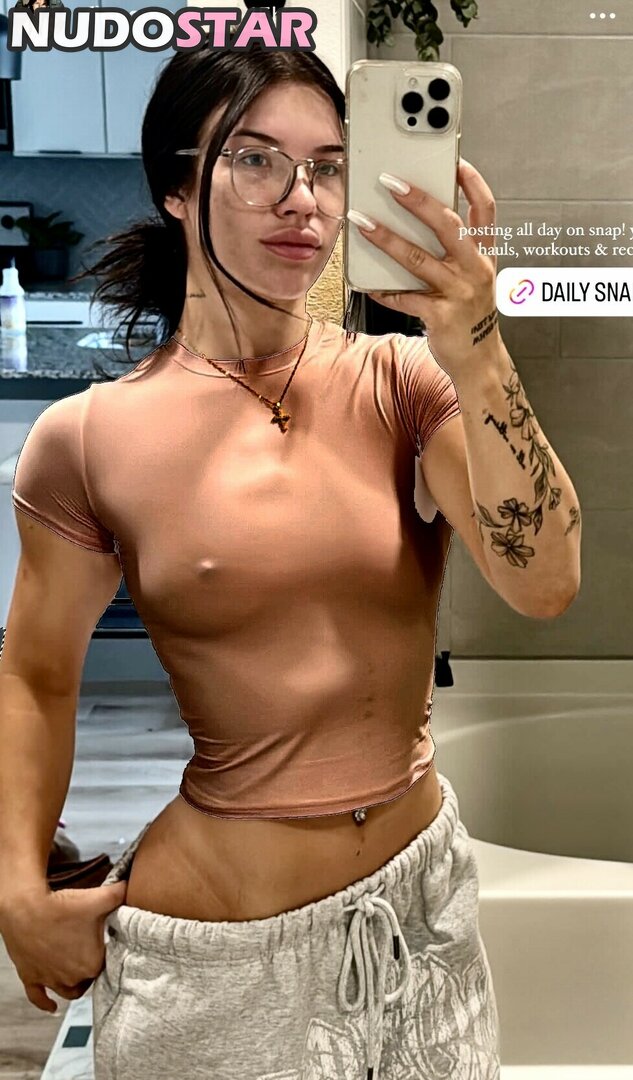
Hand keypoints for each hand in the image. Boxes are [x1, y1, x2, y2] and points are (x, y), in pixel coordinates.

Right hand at [0, 879, 126, 1012]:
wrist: (26, 910)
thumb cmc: (61, 907)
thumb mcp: (97, 898)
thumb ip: (118, 894)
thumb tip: (130, 888)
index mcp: (92, 964)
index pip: (108, 965)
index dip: (107, 954)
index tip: (106, 946)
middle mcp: (73, 978)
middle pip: (88, 978)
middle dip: (91, 967)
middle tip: (91, 954)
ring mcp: (51, 980)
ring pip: (68, 991)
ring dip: (74, 985)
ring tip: (79, 976)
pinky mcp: (31, 978)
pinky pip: (39, 998)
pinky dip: (46, 1004)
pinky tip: (52, 1008)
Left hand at [347, 159, 502, 378]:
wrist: (479, 361)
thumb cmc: (469, 314)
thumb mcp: (472, 277)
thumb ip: (453, 252)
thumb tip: (414, 223)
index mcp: (485, 254)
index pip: (485, 209)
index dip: (471, 182)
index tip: (454, 159)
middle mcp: (475, 270)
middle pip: (449, 225)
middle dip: (419, 200)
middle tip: (390, 181)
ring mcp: (459, 293)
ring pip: (419, 259)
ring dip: (387, 239)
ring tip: (362, 222)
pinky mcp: (441, 317)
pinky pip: (405, 298)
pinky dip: (383, 290)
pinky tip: (366, 283)